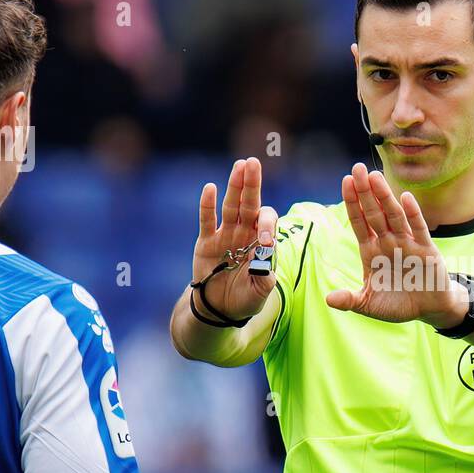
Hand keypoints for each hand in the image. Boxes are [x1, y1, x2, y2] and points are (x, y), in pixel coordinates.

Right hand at [192, 157, 277, 320]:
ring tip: (239, 165)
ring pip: (231, 207)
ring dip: (235, 186)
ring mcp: (225, 236)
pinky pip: (207, 221)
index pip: (267, 222)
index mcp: (261, 243)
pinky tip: (210, 188)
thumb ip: (264, 280)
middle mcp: (244, 234)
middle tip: (253, 162)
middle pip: (250, 204)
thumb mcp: (259, 294)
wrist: (219, 309)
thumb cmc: (244, 300)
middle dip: (252, 184)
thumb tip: (265, 263)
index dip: (267, 225)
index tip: (265, 239)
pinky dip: (207, 205)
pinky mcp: (205, 242)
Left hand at [325, 163, 467, 326]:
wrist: (429, 308)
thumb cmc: (398, 303)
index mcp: (371, 251)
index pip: (359, 222)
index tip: (345, 182)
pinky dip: (413, 214)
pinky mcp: (426, 249)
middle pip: (374, 213)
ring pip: (393, 216)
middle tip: (357, 169)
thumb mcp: (370, 304)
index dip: (352, 203)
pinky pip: (418, 229)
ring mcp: (407, 243)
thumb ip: (351, 300)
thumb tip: (328, 299)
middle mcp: (387, 242)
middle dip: (365, 192)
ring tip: (375, 176)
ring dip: (385, 196)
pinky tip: (406, 197)